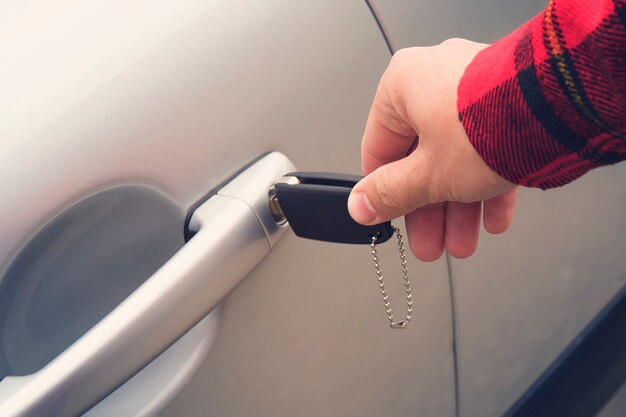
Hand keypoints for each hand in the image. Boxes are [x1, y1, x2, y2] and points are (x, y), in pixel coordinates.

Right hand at [348, 39, 517, 260]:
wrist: (561, 108)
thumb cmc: (490, 125)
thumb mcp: (428, 174)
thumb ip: (390, 193)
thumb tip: (360, 207)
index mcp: (402, 87)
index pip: (378, 148)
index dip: (382, 192)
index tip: (386, 218)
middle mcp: (436, 82)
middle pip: (420, 159)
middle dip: (428, 211)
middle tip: (429, 243)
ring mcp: (473, 92)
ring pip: (455, 159)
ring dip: (458, 208)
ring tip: (462, 243)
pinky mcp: (506, 104)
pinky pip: (487, 149)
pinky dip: (487, 186)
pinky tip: (492, 220)